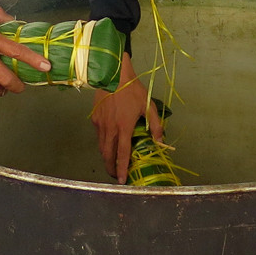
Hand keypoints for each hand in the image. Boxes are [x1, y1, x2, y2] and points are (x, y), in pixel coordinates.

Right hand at [91, 53, 163, 183]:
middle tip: (116, 176)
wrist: (113, 74)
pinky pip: (98, 136)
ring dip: (106, 158)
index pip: (122, 154)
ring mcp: (100, 124)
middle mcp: (110, 128)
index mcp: (124, 127)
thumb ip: (155, 125)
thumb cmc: (132, 89)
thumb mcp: (148, 105)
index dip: (122, 168)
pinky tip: (109, 144)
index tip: (122, 180)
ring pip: (101, 147)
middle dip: (111, 168)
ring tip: (112, 164)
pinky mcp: (95, 119)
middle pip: (108, 155)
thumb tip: (160, 142)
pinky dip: (103, 144)